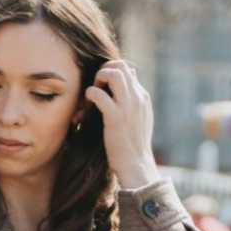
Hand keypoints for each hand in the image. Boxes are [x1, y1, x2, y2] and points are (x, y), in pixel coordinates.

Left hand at [85, 60, 160, 189]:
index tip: (102, 87)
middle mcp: (137, 97)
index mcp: (142, 96)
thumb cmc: (133, 145)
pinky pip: (100, 95)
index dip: (111, 74)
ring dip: (98, 78)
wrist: (136, 164)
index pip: (127, 71)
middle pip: (121, 66)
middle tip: (95, 85)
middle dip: (104, 70)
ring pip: (114, 73)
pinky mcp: (115, 117)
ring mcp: (127, 106)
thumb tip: (130, 79)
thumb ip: (134, 100)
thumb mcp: (140, 119)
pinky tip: (87, 104)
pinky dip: (90, 94)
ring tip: (92, 93)